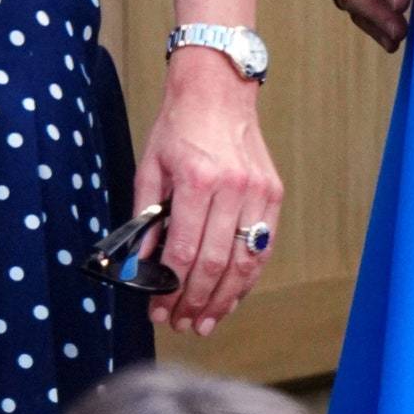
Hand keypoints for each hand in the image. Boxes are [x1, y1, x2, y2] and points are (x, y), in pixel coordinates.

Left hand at [134, 53, 282, 336]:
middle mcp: (232, 189)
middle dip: (195, 302)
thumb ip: (145, 218)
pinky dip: (246, 278)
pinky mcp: (273, 195)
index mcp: (196, 180)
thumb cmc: (178, 126)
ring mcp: (258, 193)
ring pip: (244, 263)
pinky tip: (230, 297)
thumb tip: (140, 264)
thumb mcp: (149, 167)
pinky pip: (262, 248)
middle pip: (215, 264)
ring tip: (204, 322)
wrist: (217, 91)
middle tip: (179, 323)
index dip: (169, 288)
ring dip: (224, 300)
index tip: (157, 309)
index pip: (184, 251)